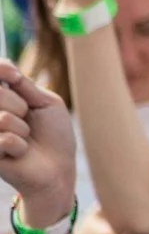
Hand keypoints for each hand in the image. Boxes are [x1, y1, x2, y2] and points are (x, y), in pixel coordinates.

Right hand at [0, 61, 76, 221]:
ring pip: (2, 117)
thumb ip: (24, 86)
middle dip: (19, 105)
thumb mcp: (46, 103)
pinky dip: (20, 145)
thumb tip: (7, 66)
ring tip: (26, 138)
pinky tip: (21, 152)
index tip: (14, 76)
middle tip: (27, 118)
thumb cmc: (55, 135)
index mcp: (4, 98)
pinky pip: (4, 139)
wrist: (58, 167)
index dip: (1, 70)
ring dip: (22, 128)